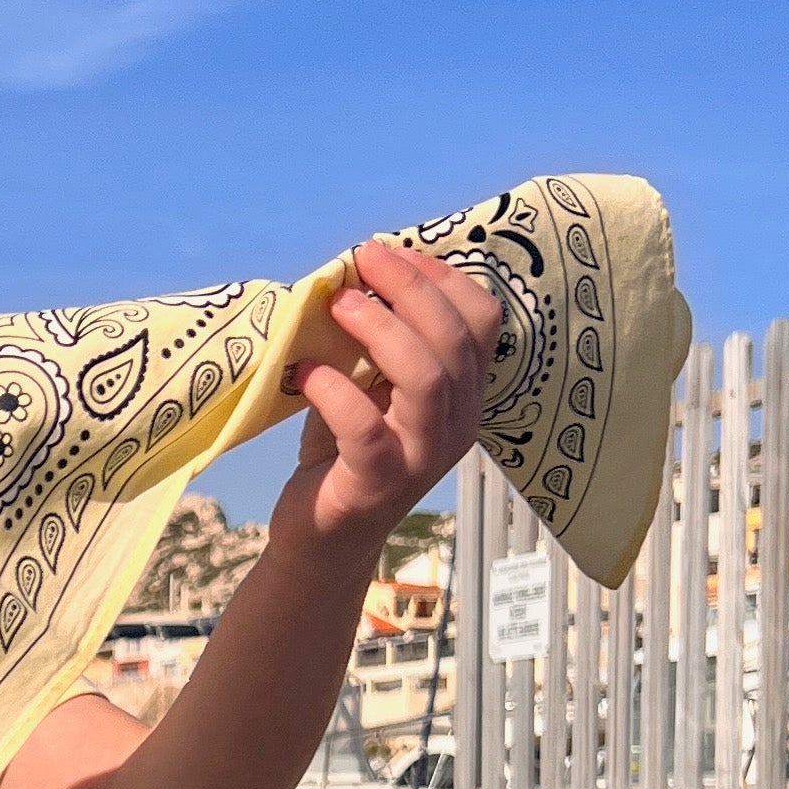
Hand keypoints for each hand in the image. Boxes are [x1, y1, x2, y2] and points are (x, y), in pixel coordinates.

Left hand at [272, 237, 499, 564]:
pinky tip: (306, 372)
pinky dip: (334, 391)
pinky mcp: (377, 485)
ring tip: (339, 304)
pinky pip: (366, 428)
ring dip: (381, 330)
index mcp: (463, 393)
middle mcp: (457, 424)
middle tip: (363, 260)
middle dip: (409, 288)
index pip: (482, 321)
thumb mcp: (371, 385)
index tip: (393, 252)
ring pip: (426, 379)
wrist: (322, 536)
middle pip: (455, 341)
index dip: (442, 277)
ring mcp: (422, 457)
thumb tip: (357, 273)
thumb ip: (378, 341)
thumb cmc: (345, 451)